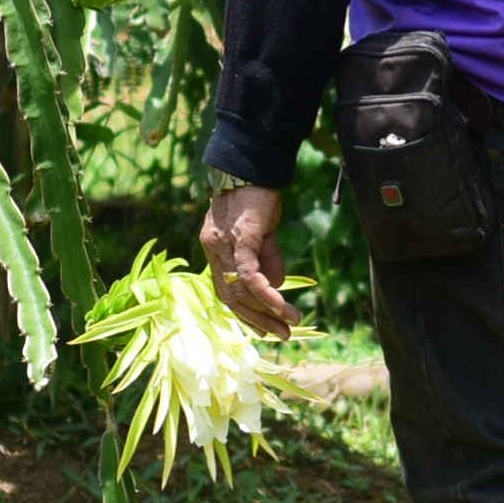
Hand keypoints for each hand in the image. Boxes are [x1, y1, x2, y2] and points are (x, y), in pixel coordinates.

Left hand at [198, 181, 298, 336]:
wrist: (253, 166)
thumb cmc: (257, 195)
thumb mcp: (263, 232)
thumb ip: (268, 259)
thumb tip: (276, 286)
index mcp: (215, 250)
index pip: (225, 291)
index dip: (245, 313)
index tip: (265, 329)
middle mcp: (214, 251)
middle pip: (230, 298)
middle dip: (257, 321)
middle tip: (281, 336)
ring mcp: (223, 246)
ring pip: (240, 291)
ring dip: (266, 312)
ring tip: (289, 324)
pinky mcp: (239, 239)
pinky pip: (248, 275)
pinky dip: (265, 294)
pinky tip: (281, 306)